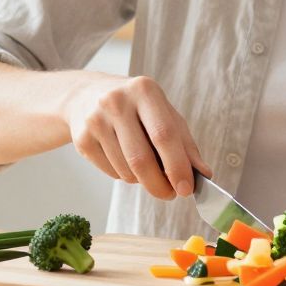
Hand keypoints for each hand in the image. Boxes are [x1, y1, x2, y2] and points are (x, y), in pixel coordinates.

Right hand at [60, 74, 209, 199]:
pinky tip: (123, 160)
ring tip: (145, 167)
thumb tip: (203, 174)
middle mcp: (117, 102)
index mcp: (144, 91)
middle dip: (159, 185)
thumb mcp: (164, 114)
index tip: (186, 189)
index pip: (164, 135)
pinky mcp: (81, 139)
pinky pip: (111, 173)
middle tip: (170, 194)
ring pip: (126, 171)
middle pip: (141, 159)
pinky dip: (124, 176)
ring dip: (142, 180)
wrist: (87, 95)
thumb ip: (185, 143)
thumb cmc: (136, 107)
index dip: (177, 166)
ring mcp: (95, 120)